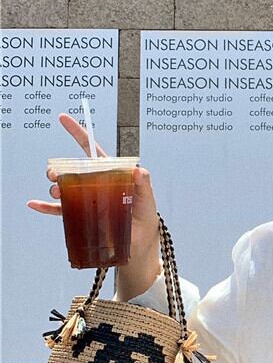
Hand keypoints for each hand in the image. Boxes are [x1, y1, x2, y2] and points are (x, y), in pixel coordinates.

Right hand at [26, 112, 160, 259]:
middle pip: (72, 170)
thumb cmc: (144, 217)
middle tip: (55, 173)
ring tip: (56, 192)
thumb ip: (143, 183)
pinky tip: (35, 203)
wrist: (139, 243)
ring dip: (55, 187)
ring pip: (64, 188)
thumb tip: (137, 170)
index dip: (79, 134)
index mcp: (110, 174)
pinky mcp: (82, 216)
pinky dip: (45, 207)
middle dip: (59, 168)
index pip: (93, 151)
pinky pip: (60, 210)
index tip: (64, 120)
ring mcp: (87, 199)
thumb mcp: (147, 198)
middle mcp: (95, 184)